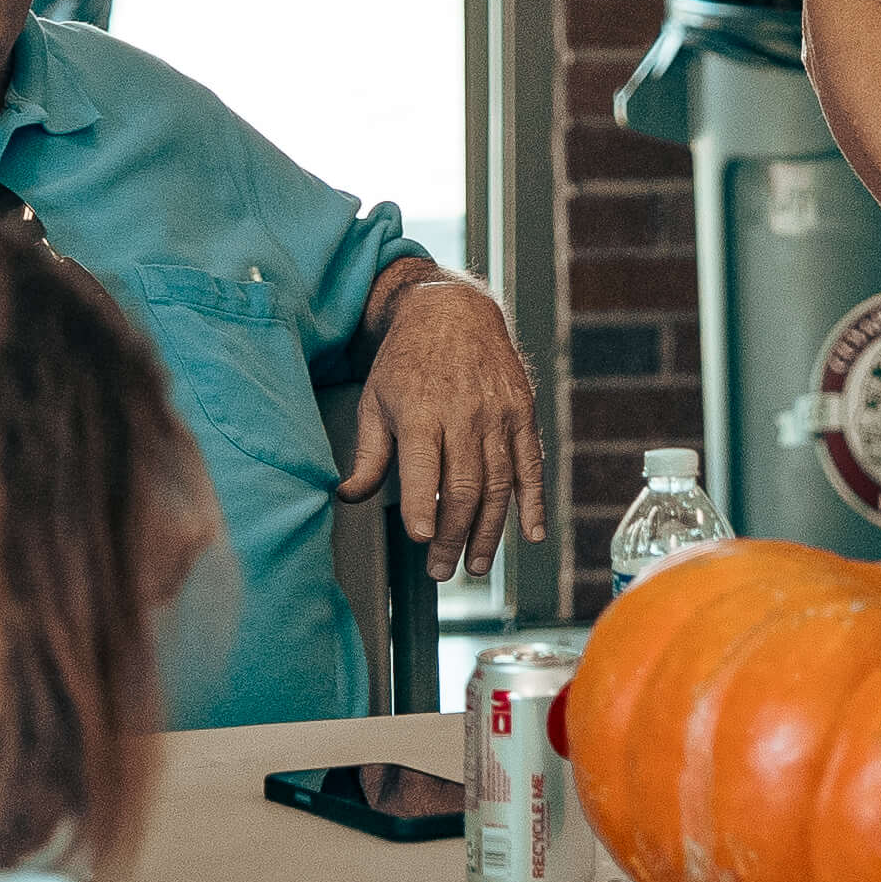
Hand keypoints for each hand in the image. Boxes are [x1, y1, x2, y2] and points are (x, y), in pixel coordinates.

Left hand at [341, 269, 543, 576]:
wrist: (453, 311)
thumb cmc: (406, 361)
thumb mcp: (375, 401)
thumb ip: (367, 455)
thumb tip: (347, 497)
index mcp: (420, 411)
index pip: (423, 468)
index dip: (421, 506)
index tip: (421, 539)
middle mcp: (463, 415)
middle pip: (462, 487)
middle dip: (452, 536)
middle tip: (442, 570)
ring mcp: (498, 415)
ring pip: (497, 484)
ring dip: (488, 532)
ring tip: (475, 565)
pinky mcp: (522, 414)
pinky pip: (530, 464)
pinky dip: (534, 502)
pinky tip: (531, 534)